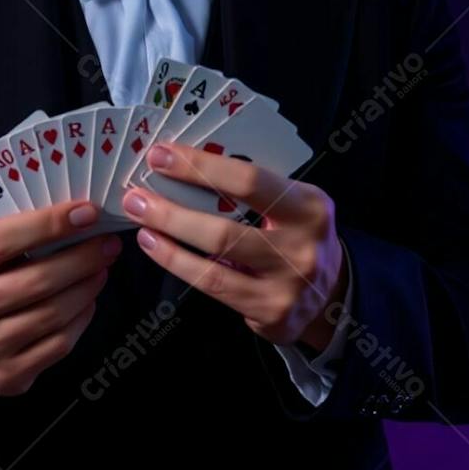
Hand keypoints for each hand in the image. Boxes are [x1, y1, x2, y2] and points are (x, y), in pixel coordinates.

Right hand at [0, 202, 121, 395]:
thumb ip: (9, 225)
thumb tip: (69, 215)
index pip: (3, 240)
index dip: (50, 224)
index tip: (88, 212)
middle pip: (37, 281)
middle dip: (82, 258)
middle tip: (108, 243)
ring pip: (53, 314)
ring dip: (87, 286)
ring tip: (101, 267)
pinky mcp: (6, 377)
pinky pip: (58, 344)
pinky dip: (81, 317)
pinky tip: (87, 299)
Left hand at [121, 143, 346, 347]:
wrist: (332, 293)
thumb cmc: (296, 232)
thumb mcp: (291, 201)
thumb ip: (251, 187)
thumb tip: (181, 164)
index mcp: (309, 204)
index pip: (248, 180)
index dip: (199, 168)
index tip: (159, 155)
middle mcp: (302, 247)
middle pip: (224, 229)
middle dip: (171, 212)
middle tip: (136, 197)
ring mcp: (288, 286)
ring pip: (214, 265)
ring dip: (169, 242)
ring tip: (141, 224)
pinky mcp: (271, 314)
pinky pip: (215, 288)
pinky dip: (181, 266)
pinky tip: (159, 250)